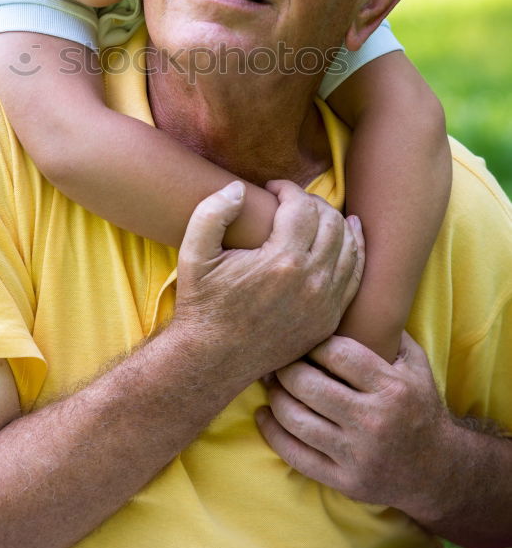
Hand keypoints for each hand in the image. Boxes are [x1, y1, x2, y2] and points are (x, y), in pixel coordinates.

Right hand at [173, 180, 364, 388]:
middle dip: (312, 202)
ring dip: (334, 222)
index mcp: (281, 261)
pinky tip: (347, 233)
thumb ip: (213, 212)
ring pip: (348, 245)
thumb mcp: (192, 254)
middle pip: (330, 221)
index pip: (302, 206)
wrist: (213, 359)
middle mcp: (311, 282)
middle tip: (290, 201)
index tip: (271, 188)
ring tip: (313, 214)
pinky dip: (353, 249)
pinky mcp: (329, 319)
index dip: (288, 188)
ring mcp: (325, 303)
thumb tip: (240, 187)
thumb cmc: (202, 303)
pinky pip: (354, 275)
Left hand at [256, 331, 452, 513]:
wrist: (438, 470)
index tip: (301, 336)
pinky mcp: (345, 481)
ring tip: (269, 382)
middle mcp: (374, 421)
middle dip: (285, 368)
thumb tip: (347, 299)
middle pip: (309, 385)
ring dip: (275, 396)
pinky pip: (296, 455)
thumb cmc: (420, 407)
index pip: (337, 354)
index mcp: (391, 388)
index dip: (312, 342)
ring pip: (297, 420)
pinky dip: (272, 433)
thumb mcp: (415, 364)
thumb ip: (388, 332)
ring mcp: (357, 455)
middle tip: (274, 357)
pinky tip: (264, 415)